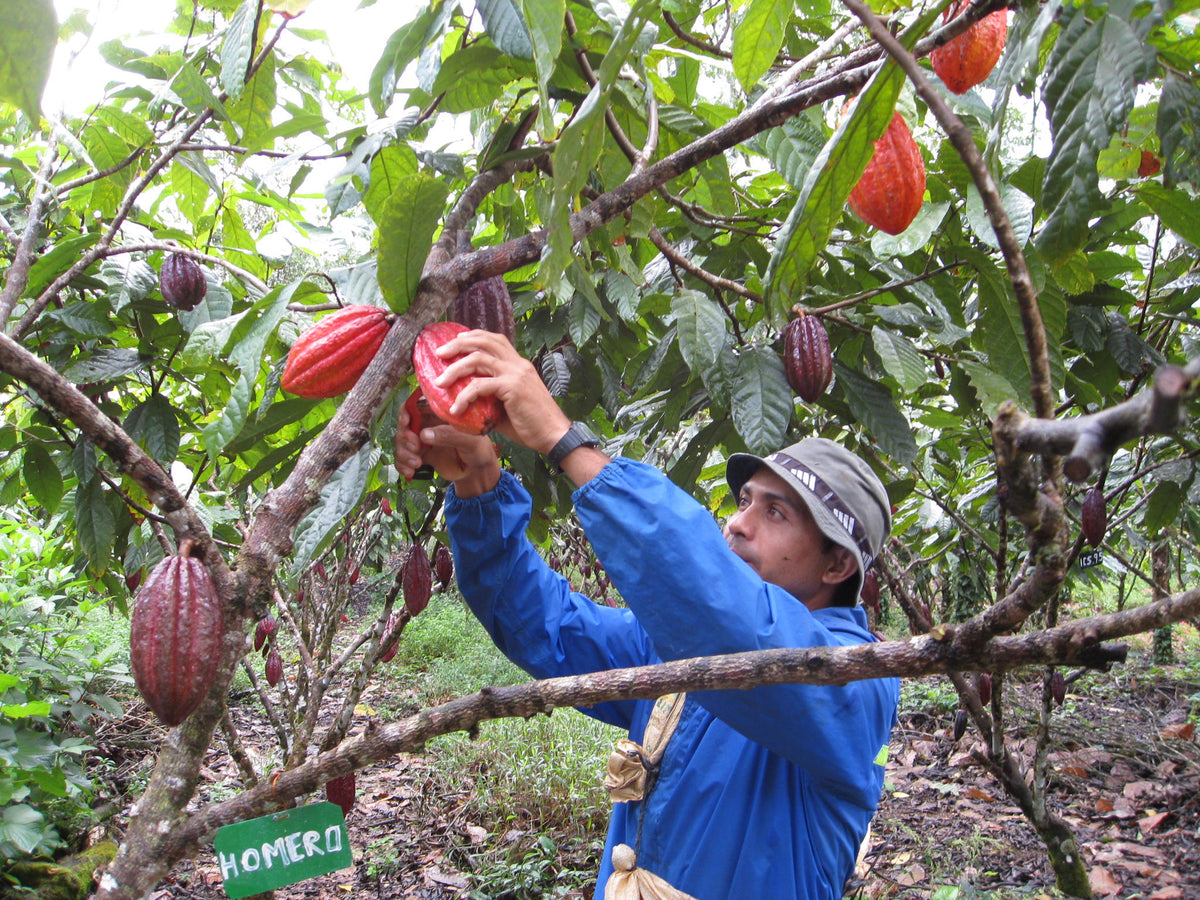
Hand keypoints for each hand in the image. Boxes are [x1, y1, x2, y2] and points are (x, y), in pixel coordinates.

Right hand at [394, 396, 499, 496]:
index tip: (406, 421)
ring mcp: (422, 440)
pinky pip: (402, 458)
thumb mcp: (470, 440)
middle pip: (404, 424)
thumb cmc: (479, 449)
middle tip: (415, 447)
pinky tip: (411, 471)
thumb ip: (449, 435)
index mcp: (439, 413)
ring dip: (403, 453)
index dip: (406, 411)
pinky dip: (402, 465)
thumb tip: (424, 434)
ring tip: (416, 463)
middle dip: (404, 437)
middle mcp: (428, 424)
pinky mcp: (420, 455)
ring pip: (401, 442)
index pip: (416, 405)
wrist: (477, 471)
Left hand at [431, 330, 571, 454]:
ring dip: (455, 368)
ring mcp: (516, 373)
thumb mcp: (508, 406)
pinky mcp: (513, 387)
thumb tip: (466, 403)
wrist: (554, 435)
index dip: (474, 336)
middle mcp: (518, 364)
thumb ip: (489, 398)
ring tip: (440, 381)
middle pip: (484, 341)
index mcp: (519, 365)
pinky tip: (456, 409)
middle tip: (439, 353)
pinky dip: (464, 396)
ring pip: (478, 359)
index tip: (455, 340)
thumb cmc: (532, 425)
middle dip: (457, 344)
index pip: (495, 339)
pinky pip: (480, 386)